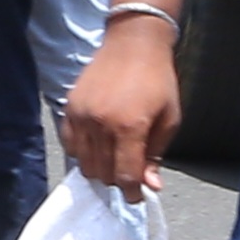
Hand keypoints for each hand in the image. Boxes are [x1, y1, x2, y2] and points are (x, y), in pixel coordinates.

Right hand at [65, 15, 178, 198]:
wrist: (132, 44)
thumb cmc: (157, 80)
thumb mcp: (169, 118)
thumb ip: (156, 154)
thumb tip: (150, 185)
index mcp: (130, 127)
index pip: (125, 176)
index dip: (133, 192)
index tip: (138, 195)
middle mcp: (101, 124)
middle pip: (103, 173)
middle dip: (118, 180)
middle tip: (130, 172)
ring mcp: (81, 116)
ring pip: (85, 163)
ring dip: (100, 168)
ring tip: (114, 157)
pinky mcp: (70, 109)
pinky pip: (70, 145)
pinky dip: (83, 153)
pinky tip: (98, 145)